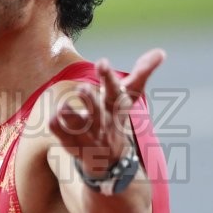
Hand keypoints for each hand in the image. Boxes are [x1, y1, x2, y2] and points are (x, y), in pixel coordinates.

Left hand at [49, 49, 165, 177]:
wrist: (111, 159)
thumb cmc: (116, 117)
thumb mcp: (128, 96)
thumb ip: (142, 72)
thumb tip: (161, 52)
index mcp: (114, 105)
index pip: (114, 90)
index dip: (108, 77)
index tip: (102, 62)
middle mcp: (102, 121)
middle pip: (97, 112)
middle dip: (90, 101)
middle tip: (82, 88)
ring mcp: (88, 135)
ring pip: (80, 127)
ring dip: (72, 118)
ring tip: (62, 107)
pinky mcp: (74, 145)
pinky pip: (65, 138)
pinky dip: (58, 130)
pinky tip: (51, 119)